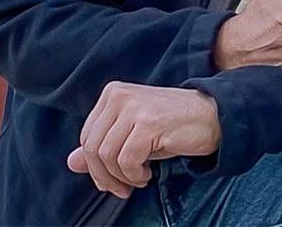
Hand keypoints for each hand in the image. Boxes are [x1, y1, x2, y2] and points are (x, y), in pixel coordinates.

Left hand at [67, 83, 219, 197]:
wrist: (210, 116)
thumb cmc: (170, 126)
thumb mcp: (131, 134)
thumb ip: (102, 145)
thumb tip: (71, 162)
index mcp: (112, 93)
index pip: (87, 136)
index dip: (95, 165)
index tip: (111, 178)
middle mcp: (119, 96)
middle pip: (92, 148)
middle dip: (104, 176)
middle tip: (122, 188)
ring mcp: (134, 107)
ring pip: (107, 155)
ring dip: (121, 177)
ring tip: (138, 178)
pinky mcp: (148, 122)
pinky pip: (126, 160)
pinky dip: (135, 175)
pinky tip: (147, 173)